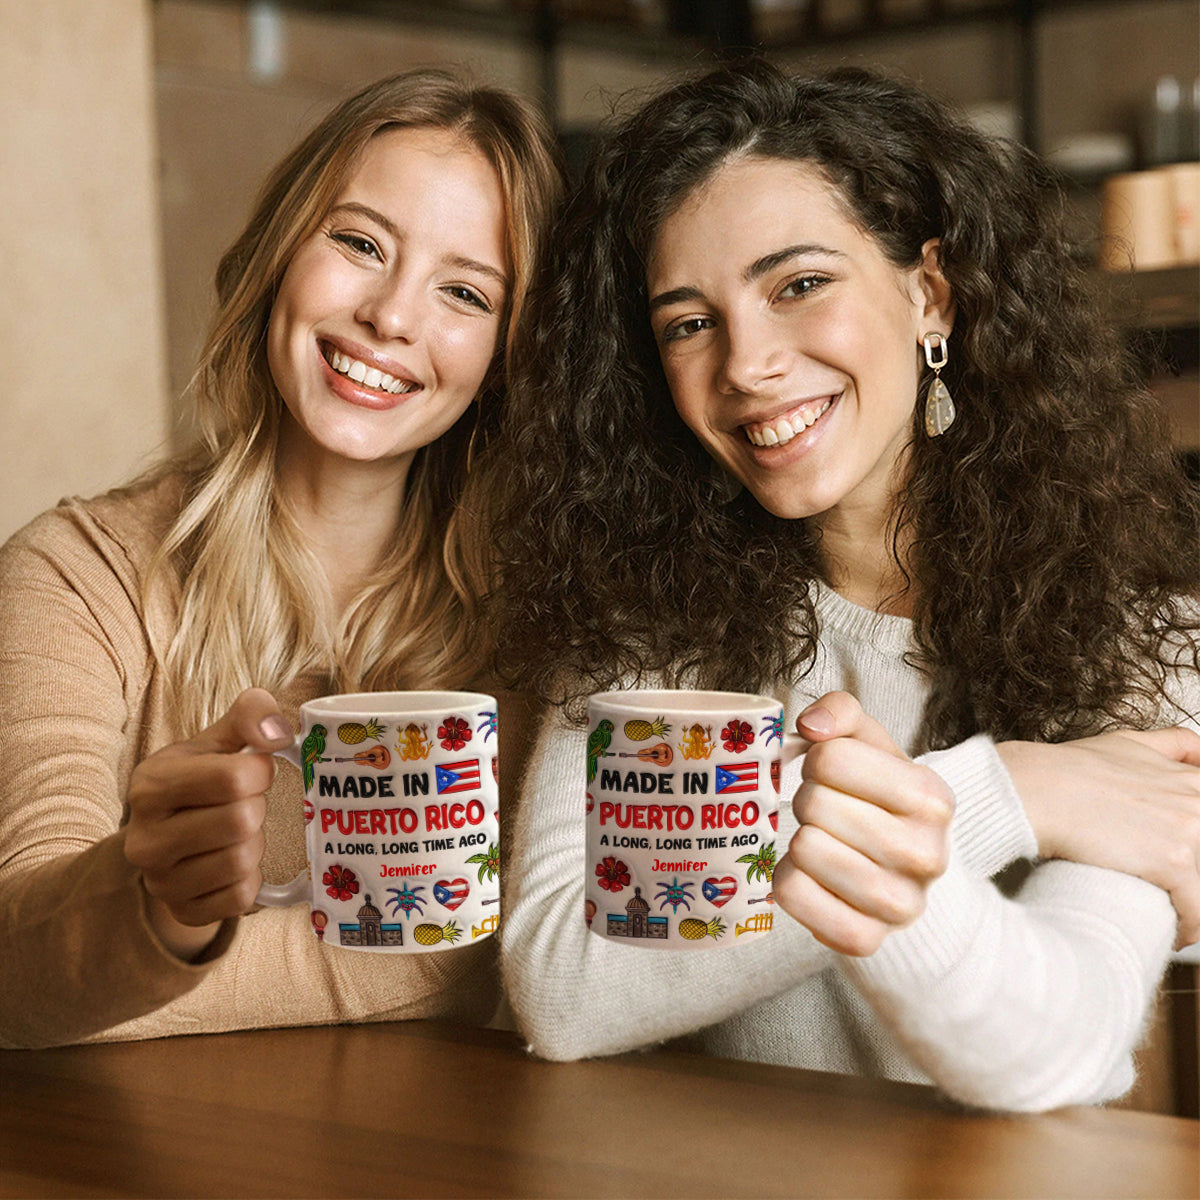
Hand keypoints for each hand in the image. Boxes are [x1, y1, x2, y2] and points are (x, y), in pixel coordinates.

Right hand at [124, 688, 293, 958]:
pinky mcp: (182, 911)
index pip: (232, 778)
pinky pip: (241, 898)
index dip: (259, 772)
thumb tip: (279, 732)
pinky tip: (235, 862)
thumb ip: (250, 715)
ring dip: (255, 843)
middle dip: (256, 808)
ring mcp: (160, 882)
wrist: (169, 837)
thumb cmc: (201, 780)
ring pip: (243, 861)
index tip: (254, 771)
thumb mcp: (218, 740)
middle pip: (241, 821)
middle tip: (244, 804)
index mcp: (150, 785)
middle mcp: (144, 838)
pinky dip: (251, 878)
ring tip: (237, 832)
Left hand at [772, 692, 953, 956]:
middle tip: (824, 812)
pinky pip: (791, 895)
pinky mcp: (866, 940)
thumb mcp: (870, 745)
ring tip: (821, 841)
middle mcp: (927, 854)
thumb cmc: (876, 798)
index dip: (817, 760)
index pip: (830, 758)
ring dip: (797, 840)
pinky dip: (786, 880)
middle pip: (813, 804)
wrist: (903, 871)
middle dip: (807, 801)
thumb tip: (811, 725)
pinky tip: (810, 875)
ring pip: (803, 850)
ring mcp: (900, 905)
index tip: (831, 774)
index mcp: (932, 797)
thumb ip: (842, 712)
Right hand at [997, 727, 1199, 947]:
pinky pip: (1198, 911)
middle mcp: (1197, 802)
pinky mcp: (1174, 862)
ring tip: (1173, 917)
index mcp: (1190, 780)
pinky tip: (1174, 933)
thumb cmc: (1067, 769)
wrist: (1036, 789)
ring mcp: (1190, 831)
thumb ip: (1171, 744)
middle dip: (1193, 877)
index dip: (1193, 846)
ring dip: (1193, 906)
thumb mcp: (1126, 743)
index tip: (1185, 863)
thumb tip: (1198, 750)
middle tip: (1172, 889)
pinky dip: (1189, 928)